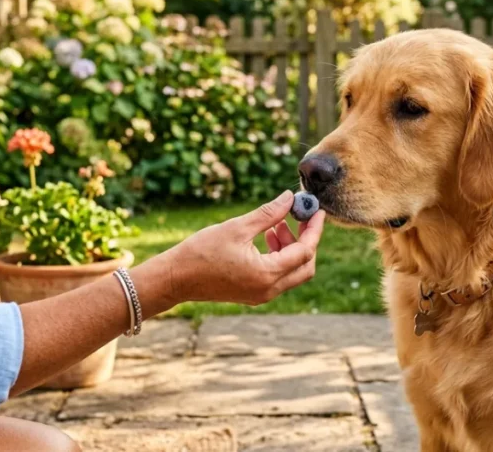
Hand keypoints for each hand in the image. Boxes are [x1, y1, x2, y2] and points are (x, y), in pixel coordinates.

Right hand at [140, 191, 325, 306]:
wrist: (175, 278)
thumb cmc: (201, 251)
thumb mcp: (237, 227)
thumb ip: (269, 213)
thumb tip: (291, 197)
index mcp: (267, 274)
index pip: (305, 251)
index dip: (314, 229)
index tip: (317, 210)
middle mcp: (268, 289)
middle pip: (306, 266)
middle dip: (306, 240)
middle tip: (300, 217)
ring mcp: (261, 295)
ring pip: (293, 272)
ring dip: (291, 247)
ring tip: (275, 224)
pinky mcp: (253, 293)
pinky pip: (278, 276)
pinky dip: (280, 256)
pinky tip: (266, 236)